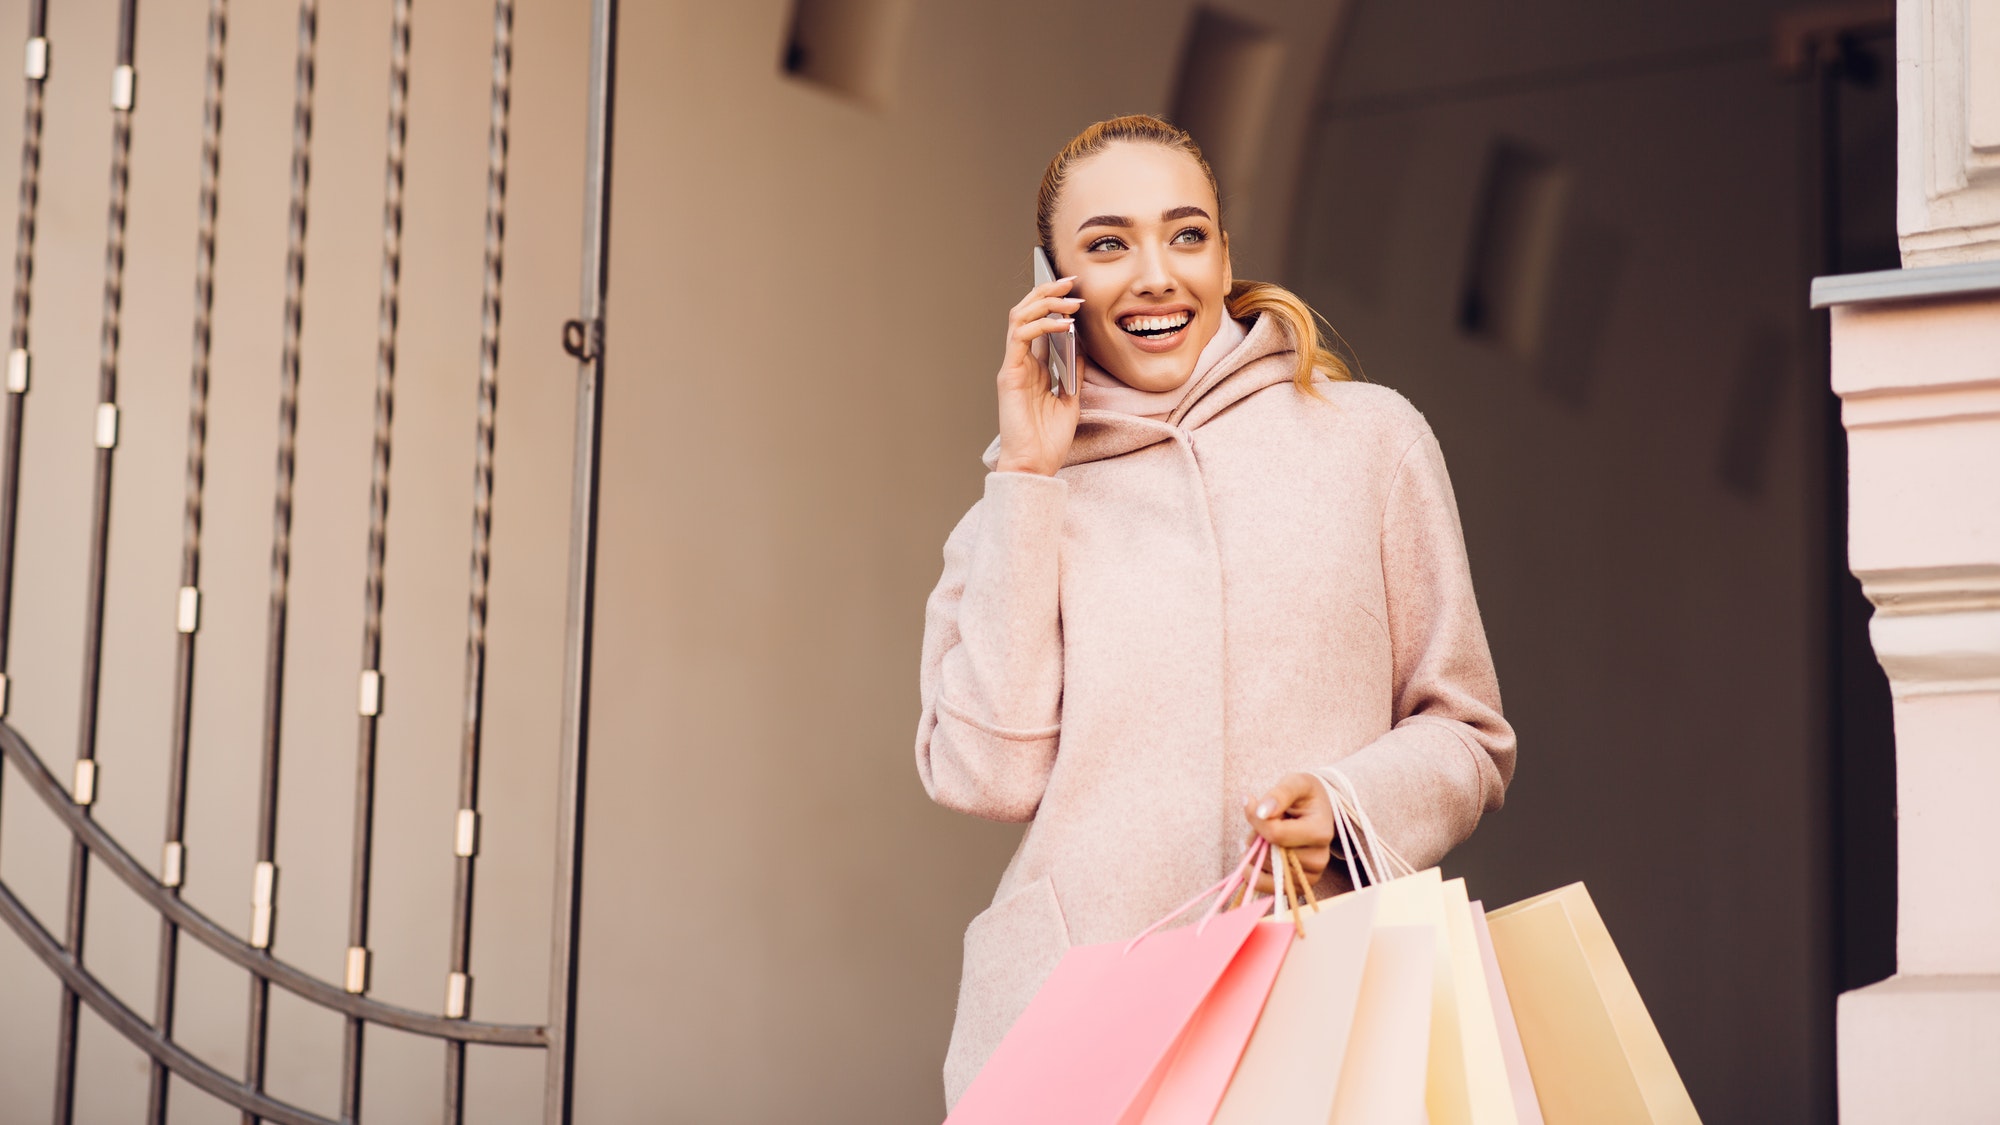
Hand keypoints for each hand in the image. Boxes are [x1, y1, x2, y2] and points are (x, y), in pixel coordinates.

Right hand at [994, 275, 1084, 475]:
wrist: (1035, 465)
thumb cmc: (1049, 439)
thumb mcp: (1071, 398)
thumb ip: (1073, 370)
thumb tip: (1082, 342)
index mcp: (1032, 367)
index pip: (1038, 323)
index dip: (1052, 302)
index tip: (1075, 289)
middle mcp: (1020, 362)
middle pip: (1026, 313)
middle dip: (1047, 291)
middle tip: (1071, 281)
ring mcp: (1013, 367)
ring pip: (1019, 317)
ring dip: (1045, 302)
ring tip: (1070, 298)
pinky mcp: (1010, 374)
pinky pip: (1020, 337)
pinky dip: (1041, 324)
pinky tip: (1063, 324)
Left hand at [1242, 772, 1335, 895]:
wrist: (1315, 810)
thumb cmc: (1304, 795)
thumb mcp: (1295, 783)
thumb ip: (1279, 794)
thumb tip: (1261, 810)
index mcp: (1321, 832)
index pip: (1276, 834)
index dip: (1256, 820)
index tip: (1253, 805)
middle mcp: (1320, 858)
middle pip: (1271, 855)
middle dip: (1256, 838)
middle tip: (1260, 823)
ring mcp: (1311, 875)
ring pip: (1268, 872)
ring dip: (1255, 855)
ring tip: (1262, 837)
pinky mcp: (1299, 886)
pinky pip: (1269, 888)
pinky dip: (1255, 873)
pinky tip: (1256, 855)